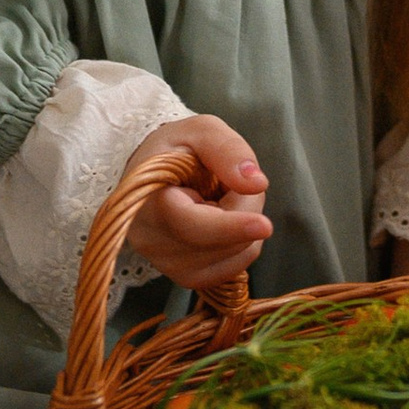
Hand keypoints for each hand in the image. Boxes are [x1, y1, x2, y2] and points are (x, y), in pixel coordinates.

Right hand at [129, 115, 271, 292]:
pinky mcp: (186, 277)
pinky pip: (233, 266)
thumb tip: (257, 183)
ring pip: (234, 254)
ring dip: (244, 224)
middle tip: (230, 178)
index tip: (264, 225)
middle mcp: (151, 241)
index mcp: (145, 200)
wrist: (153, 176)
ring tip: (219, 198)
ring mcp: (167, 265)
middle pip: (221, 241)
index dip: (228, 227)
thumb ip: (228, 150)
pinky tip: (221, 220)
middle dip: (245, 207)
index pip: (189, 224)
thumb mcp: (200, 131)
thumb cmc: (176, 149)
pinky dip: (241, 242)